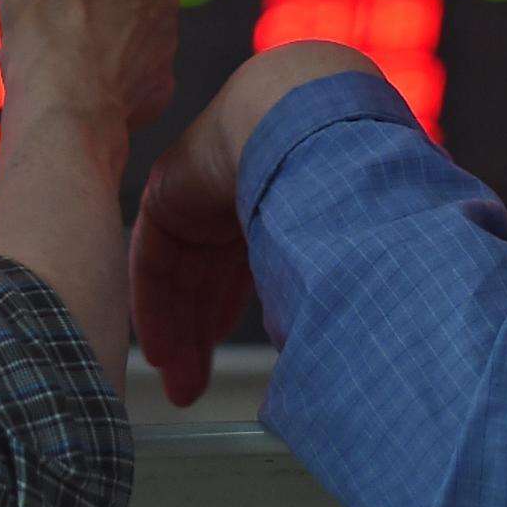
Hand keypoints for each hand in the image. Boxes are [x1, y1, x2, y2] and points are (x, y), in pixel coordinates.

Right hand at [0, 0, 179, 135]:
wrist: (64, 105)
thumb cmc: (50, 6)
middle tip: (46, 8)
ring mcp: (162, 38)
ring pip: (118, 20)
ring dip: (91, 28)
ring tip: (58, 45)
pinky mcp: (155, 87)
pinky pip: (124, 69)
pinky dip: (103, 71)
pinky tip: (77, 80)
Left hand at [131, 42, 379, 403]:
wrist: (301, 118)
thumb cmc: (342, 173)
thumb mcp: (336, 235)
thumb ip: (332, 274)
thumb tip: (352, 340)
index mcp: (283, 187)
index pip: (249, 256)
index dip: (234, 308)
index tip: (225, 353)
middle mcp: (237, 185)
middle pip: (208, 271)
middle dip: (202, 332)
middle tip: (193, 388)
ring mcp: (198, 186)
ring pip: (180, 272)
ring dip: (180, 332)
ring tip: (182, 387)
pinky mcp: (166, 191)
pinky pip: (154, 259)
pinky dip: (155, 308)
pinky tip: (162, 351)